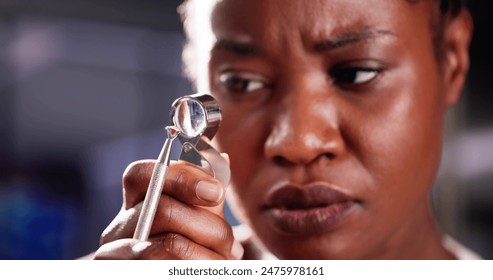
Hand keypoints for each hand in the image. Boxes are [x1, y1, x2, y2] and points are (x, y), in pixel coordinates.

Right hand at [93, 159, 242, 259]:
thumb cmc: (191, 257)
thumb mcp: (200, 225)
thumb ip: (207, 197)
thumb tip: (222, 159)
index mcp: (136, 205)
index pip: (142, 174)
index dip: (183, 178)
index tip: (217, 192)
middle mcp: (118, 227)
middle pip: (162, 208)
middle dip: (209, 226)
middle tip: (232, 246)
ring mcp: (114, 253)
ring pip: (168, 243)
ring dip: (207, 255)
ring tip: (225, 263)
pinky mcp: (121, 270)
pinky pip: (163, 265)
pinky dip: (194, 268)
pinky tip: (204, 271)